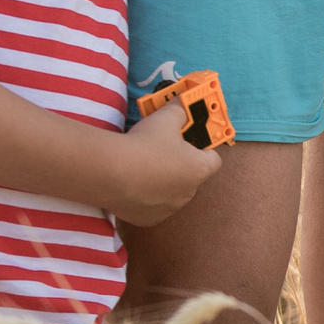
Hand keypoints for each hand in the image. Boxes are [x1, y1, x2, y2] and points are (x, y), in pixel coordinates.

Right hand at [103, 100, 223, 225]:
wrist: (110, 172)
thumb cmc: (143, 145)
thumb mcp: (165, 118)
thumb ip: (180, 111)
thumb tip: (184, 104)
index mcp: (199, 169)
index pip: (214, 160)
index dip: (203, 148)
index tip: (190, 141)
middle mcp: (188, 193)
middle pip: (191, 176)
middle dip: (180, 164)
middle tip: (161, 150)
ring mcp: (169, 209)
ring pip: (171, 192)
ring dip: (163, 182)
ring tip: (143, 166)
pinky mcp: (149, 219)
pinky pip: (152, 206)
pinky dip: (146, 197)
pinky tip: (132, 184)